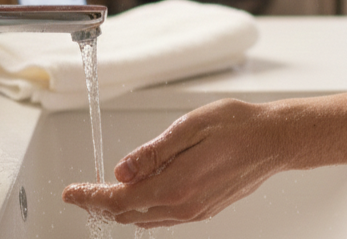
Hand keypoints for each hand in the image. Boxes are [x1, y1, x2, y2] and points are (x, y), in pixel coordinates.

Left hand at [62, 99, 289, 227]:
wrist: (274, 141)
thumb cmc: (238, 127)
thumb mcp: (189, 127)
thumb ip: (153, 152)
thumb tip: (121, 170)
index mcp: (177, 185)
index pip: (121, 199)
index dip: (91, 196)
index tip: (72, 193)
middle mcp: (185, 205)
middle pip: (129, 214)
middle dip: (101, 203)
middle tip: (81, 192)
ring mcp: (196, 211)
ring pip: (146, 219)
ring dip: (121, 208)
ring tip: (104, 194)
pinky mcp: (205, 209)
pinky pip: (164, 217)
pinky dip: (143, 208)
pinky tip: (140, 194)